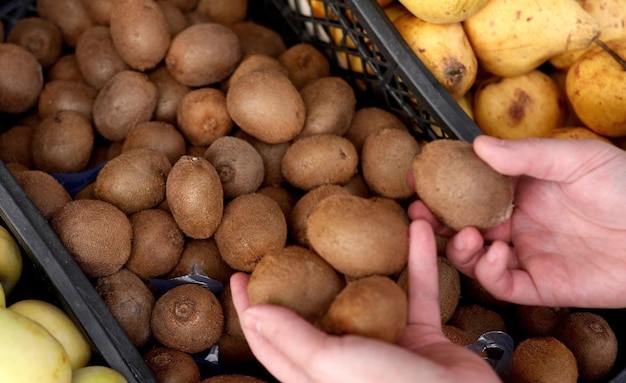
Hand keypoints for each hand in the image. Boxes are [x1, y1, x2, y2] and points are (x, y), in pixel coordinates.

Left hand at [230, 220, 500, 382]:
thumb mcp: (335, 365)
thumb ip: (294, 340)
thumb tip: (252, 315)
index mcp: (317, 375)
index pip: (270, 341)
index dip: (250, 309)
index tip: (237, 276)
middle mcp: (348, 360)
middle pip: (317, 311)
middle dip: (306, 274)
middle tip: (292, 239)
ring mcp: (387, 346)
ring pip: (370, 293)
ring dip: (371, 258)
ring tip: (360, 223)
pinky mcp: (423, 336)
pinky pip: (418, 290)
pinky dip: (418, 260)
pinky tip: (417, 228)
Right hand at [409, 135, 625, 307]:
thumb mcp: (575, 159)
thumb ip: (525, 155)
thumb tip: (477, 145)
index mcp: (520, 190)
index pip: (469, 187)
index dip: (441, 185)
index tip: (417, 178)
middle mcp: (516, 222)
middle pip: (462, 224)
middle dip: (436, 222)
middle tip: (419, 214)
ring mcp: (525, 254)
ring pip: (474, 257)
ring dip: (459, 248)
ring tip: (466, 237)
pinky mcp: (538, 284)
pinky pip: (501, 284)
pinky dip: (489, 272)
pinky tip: (497, 253)